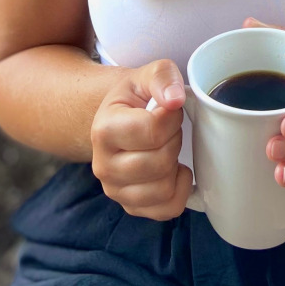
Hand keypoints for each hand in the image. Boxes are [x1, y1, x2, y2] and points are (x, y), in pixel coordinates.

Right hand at [90, 59, 193, 219]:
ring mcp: (116, 190)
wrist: (119, 118)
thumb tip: (175, 99)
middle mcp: (104, 166)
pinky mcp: (131, 207)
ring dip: (175, 164)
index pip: (153, 131)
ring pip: (163, 189)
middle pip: (160, 162)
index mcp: (104, 130)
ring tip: (165, 147)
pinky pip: (168, 209)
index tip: (168, 109)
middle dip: (174, 140)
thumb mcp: (146, 76)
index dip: (172, 117)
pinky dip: (180, 190)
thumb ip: (162, 77)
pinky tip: (173, 170)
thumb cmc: (135, 98)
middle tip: (167, 128)